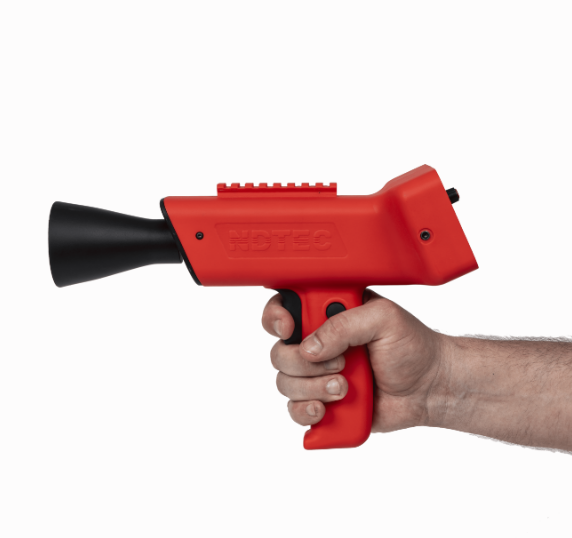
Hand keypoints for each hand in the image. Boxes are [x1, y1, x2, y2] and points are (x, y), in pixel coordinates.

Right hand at [261, 290, 446, 432]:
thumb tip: (309, 348)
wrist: (430, 387)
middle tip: (340, 364)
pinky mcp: (322, 401)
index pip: (284, 307)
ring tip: (345, 387)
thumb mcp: (384, 319)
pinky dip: (306, 412)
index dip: (276, 318)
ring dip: (313, 388)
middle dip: (304, 364)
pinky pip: (295, 411)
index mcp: (328, 312)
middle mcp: (317, 342)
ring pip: (285, 383)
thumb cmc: (412, 346)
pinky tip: (325, 409)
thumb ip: (345, 325)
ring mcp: (318, 374)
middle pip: (280, 352)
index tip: (289, 329)